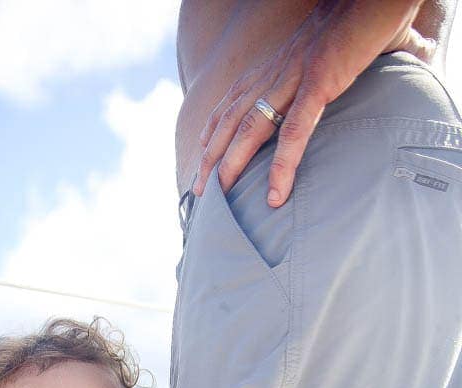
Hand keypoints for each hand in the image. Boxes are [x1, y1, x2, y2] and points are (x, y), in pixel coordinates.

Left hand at [193, 1, 431, 205]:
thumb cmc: (361, 19)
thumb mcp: (329, 51)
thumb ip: (328, 73)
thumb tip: (355, 84)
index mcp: (277, 65)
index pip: (234, 100)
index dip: (214, 129)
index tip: (202, 156)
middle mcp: (277, 71)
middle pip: (233, 119)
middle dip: (211, 156)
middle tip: (199, 191)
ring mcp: (295, 76)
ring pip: (252, 127)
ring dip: (233, 164)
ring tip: (222, 196)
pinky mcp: (320, 82)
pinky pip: (296, 129)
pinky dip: (283, 164)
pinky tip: (276, 193)